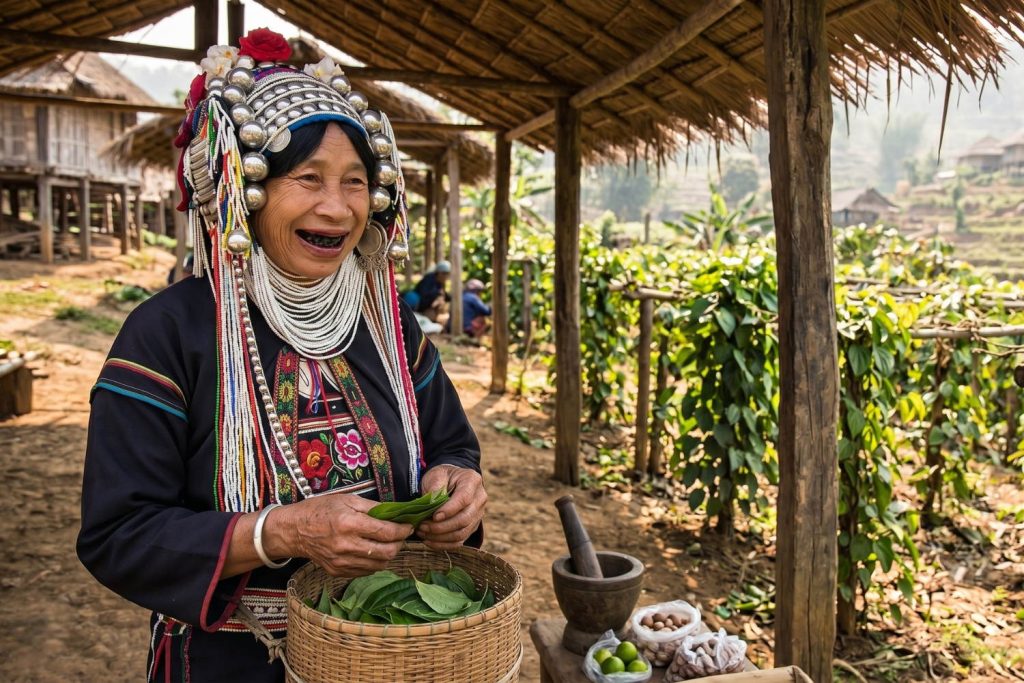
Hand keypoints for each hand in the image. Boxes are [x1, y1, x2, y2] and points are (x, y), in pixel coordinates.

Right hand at [267, 494, 413, 576]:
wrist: (294, 530)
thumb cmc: (321, 510)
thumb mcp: (347, 499)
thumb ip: (373, 507)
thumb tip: (397, 512)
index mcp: (349, 523)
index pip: (386, 532)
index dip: (403, 530)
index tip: (409, 526)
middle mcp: (346, 546)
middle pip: (386, 552)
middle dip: (399, 544)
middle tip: (401, 535)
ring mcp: (341, 562)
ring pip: (379, 565)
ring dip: (389, 554)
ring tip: (388, 543)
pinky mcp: (338, 572)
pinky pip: (366, 571)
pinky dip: (375, 562)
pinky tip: (373, 551)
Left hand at [417, 465, 485, 549]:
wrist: (450, 482)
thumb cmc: (442, 477)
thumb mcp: (436, 474)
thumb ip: (435, 487)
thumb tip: (432, 504)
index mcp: (472, 480)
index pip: (464, 499)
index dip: (449, 510)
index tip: (434, 516)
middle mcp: (480, 499)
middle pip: (464, 519)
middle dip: (441, 527)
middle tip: (422, 526)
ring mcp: (478, 515)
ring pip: (462, 533)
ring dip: (440, 537)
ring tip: (422, 532)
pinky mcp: (471, 527)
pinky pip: (459, 541)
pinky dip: (443, 544)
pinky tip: (429, 541)